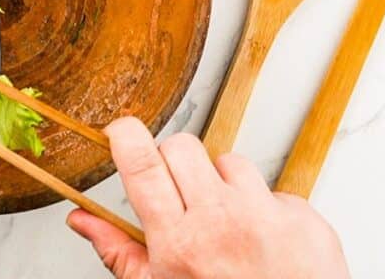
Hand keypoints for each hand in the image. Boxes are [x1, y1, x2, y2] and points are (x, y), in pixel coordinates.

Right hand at [67, 118, 349, 278]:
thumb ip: (118, 252)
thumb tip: (81, 220)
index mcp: (179, 243)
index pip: (141, 164)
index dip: (125, 136)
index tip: (121, 131)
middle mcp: (221, 222)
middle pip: (181, 147)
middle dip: (173, 162)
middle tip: (179, 194)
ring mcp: (266, 217)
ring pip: (230, 162)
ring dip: (223, 186)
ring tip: (228, 227)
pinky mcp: (304, 219)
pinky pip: (274, 192)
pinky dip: (265, 211)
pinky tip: (263, 243)